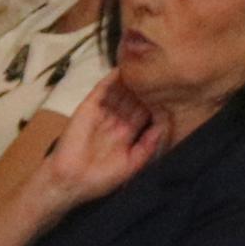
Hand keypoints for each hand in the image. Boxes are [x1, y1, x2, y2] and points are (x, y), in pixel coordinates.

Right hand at [36, 81, 168, 211]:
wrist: (72, 180)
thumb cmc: (101, 178)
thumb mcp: (132, 164)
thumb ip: (148, 146)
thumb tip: (164, 127)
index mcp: (128, 134)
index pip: (145, 114)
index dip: (157, 104)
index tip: (172, 93)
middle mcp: (117, 120)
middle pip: (134, 100)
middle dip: (146, 88)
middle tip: (162, 73)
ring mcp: (103, 112)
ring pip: (120, 92)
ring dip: (131, 80)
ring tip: (146, 65)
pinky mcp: (89, 106)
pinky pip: (102, 89)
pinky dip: (112, 78)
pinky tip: (123, 68)